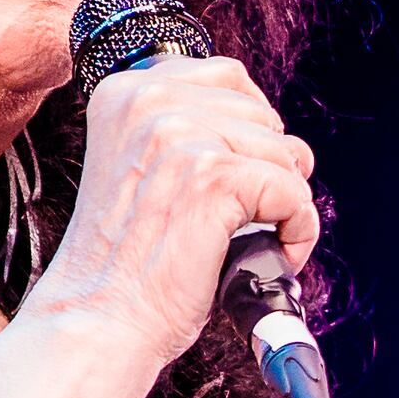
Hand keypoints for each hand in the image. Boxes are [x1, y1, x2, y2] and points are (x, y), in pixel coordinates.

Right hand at [34, 48, 318, 368]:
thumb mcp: (141, 167)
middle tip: (245, 216)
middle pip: (263, 114)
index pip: (228, 77)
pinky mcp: (212, 177)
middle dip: (270, 167)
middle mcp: (149, 102)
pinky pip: (294, 192)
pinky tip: (271, 254)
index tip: (236, 174)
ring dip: (286, 203)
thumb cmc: (125, 262)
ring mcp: (180, 136)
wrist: (100, 319)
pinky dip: (297, 230)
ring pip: (285, 153)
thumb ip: (184, 131)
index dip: (249, 130)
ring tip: (252, 239)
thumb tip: (265, 128)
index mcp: (125, 92)